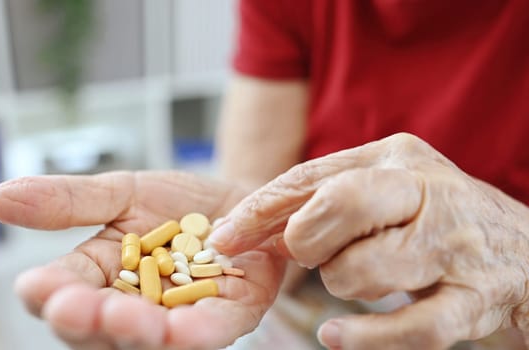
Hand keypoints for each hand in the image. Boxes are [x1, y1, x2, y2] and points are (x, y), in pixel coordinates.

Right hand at [0, 171, 286, 349]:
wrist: (240, 201)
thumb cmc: (178, 204)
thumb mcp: (123, 193)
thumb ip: (69, 201)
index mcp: (101, 275)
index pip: (63, 291)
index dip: (48, 293)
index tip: (37, 287)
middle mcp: (135, 305)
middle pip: (99, 328)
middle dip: (87, 321)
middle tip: (76, 309)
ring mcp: (181, 316)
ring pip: (150, 340)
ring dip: (134, 334)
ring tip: (125, 320)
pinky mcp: (228, 316)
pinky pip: (209, 332)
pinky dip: (195, 334)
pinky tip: (181, 332)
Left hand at [209, 133, 528, 349]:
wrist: (526, 252)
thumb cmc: (437, 219)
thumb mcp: (385, 189)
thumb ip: (323, 199)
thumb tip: (248, 228)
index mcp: (396, 158)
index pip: (309, 179)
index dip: (259, 210)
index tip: (223, 237)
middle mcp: (427, 190)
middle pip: (337, 206)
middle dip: (306, 242)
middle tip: (315, 256)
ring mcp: (453, 245)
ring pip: (360, 271)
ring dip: (344, 285)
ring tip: (364, 277)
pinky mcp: (474, 298)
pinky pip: (407, 327)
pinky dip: (364, 337)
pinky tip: (336, 337)